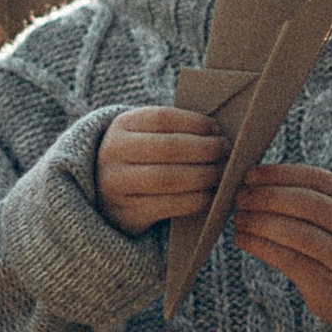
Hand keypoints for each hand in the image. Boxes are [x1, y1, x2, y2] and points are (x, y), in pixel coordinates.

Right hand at [97, 105, 226, 233]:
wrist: (106, 192)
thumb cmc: (139, 157)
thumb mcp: (144, 135)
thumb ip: (174, 130)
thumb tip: (218, 132)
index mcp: (121, 126)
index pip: (163, 119)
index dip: (194, 123)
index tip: (216, 128)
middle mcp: (113, 153)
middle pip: (168, 148)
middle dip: (204, 149)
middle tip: (225, 151)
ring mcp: (117, 185)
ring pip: (168, 178)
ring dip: (203, 175)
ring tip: (222, 173)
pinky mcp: (127, 212)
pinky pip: (168, 206)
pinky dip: (195, 200)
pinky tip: (210, 195)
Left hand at [232, 165, 331, 331]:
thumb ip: (311, 200)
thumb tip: (256, 182)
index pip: (315, 178)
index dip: (279, 174)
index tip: (249, 174)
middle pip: (306, 203)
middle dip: (267, 197)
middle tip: (239, 197)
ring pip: (295, 232)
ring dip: (259, 222)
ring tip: (239, 219)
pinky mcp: (326, 284)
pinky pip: (287, 259)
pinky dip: (259, 246)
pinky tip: (242, 239)